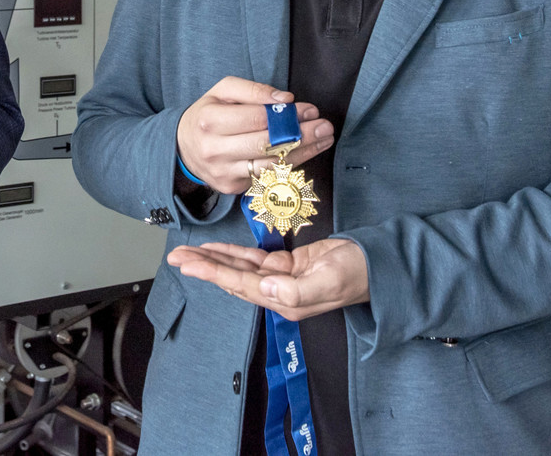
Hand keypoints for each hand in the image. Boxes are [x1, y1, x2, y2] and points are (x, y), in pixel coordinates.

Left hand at [167, 239, 368, 320]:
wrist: (375, 265)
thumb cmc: (356, 275)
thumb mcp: (329, 282)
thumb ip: (296, 289)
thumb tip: (265, 287)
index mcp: (285, 301)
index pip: (241, 286)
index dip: (212, 273)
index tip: (189, 265)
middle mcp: (277, 293)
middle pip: (232, 279)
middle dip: (203, 267)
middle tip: (175, 257)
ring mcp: (280, 280)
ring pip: (238, 269)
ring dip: (213, 260)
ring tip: (186, 253)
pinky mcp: (285, 267)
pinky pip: (252, 260)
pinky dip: (233, 253)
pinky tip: (215, 249)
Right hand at [176, 77, 332, 194]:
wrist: (183, 148)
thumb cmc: (208, 115)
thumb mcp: (222, 91)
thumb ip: (252, 90)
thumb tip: (285, 100)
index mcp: (209, 121)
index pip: (255, 119)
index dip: (286, 115)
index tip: (310, 109)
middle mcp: (214, 150)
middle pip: (266, 144)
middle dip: (301, 134)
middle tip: (325, 126)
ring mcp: (223, 172)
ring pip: (271, 164)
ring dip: (303, 152)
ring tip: (324, 139)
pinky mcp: (232, 187)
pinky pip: (268, 176)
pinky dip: (291, 165)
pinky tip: (307, 152)